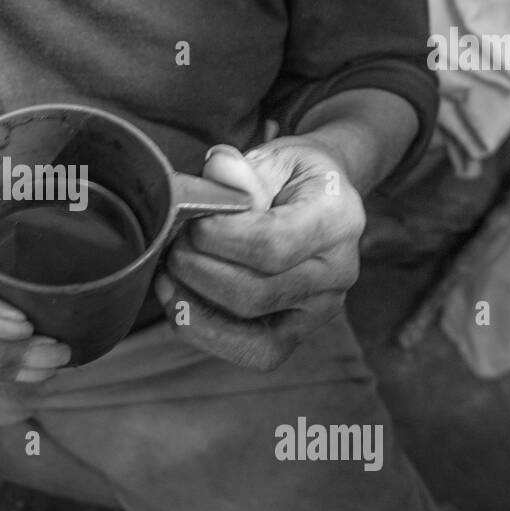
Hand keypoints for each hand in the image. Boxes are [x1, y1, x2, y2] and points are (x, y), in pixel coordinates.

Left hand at [155, 137, 364, 369]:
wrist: (321, 198)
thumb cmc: (291, 178)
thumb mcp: (273, 158)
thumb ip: (243, 169)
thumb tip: (217, 168)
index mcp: (338, 218)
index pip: (272, 245)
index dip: (219, 239)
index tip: (193, 221)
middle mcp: (339, 270)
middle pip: (256, 293)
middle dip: (198, 269)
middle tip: (176, 242)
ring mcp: (323, 306)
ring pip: (249, 323)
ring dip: (194, 299)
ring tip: (170, 269)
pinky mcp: (301, 331)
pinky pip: (253, 352)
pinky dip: (205, 331)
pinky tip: (178, 301)